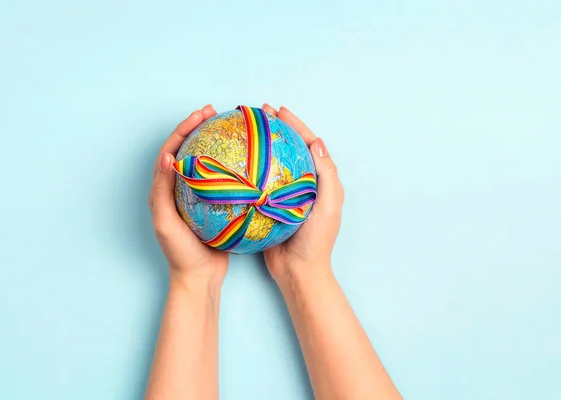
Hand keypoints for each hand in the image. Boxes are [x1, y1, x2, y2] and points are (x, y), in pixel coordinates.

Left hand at [149, 105, 228, 288]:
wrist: (199, 277)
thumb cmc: (180, 253)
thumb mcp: (166, 222)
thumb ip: (162, 190)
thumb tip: (167, 157)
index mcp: (162, 190)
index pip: (170, 151)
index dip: (183, 130)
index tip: (200, 115)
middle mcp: (176, 190)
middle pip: (186, 150)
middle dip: (196, 128)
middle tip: (213, 112)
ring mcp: (195, 197)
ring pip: (203, 162)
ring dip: (212, 143)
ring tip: (227, 128)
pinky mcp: (211, 206)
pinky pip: (219, 180)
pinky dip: (228, 165)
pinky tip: (243, 161)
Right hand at [261, 104, 344, 280]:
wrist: (298, 271)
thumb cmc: (316, 241)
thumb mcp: (327, 207)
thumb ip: (326, 176)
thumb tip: (317, 142)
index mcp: (320, 182)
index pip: (309, 145)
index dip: (295, 125)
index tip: (279, 111)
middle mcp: (303, 185)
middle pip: (289, 149)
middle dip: (276, 129)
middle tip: (260, 113)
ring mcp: (284, 195)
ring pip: (272, 164)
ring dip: (261, 146)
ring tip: (247, 131)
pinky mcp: (269, 206)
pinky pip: (258, 183)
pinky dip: (249, 171)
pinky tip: (235, 163)